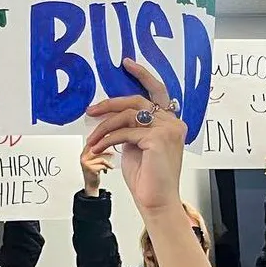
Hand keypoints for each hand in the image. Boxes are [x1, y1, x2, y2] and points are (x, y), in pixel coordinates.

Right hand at [80, 146, 112, 194]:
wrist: (91, 185)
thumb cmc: (93, 173)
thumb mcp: (93, 160)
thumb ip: (96, 152)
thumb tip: (105, 143)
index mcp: (83, 154)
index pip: (91, 144)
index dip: (99, 142)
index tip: (107, 141)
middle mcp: (83, 158)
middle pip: (97, 150)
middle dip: (106, 152)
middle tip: (112, 153)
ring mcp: (86, 164)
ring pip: (101, 159)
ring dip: (108, 163)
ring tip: (110, 166)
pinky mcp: (91, 169)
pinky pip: (102, 166)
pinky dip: (106, 168)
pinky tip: (106, 171)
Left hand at [86, 59, 184, 219]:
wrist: (157, 202)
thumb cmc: (147, 178)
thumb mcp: (136, 145)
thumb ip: (131, 127)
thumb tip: (110, 115)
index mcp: (170, 122)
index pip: (157, 92)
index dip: (142, 75)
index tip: (127, 64)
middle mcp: (173, 123)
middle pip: (137, 100)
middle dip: (111, 103)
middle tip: (92, 110)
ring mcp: (168, 130)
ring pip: (128, 116)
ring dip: (104, 127)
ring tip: (92, 140)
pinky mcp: (158, 139)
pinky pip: (125, 132)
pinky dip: (108, 140)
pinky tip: (99, 148)